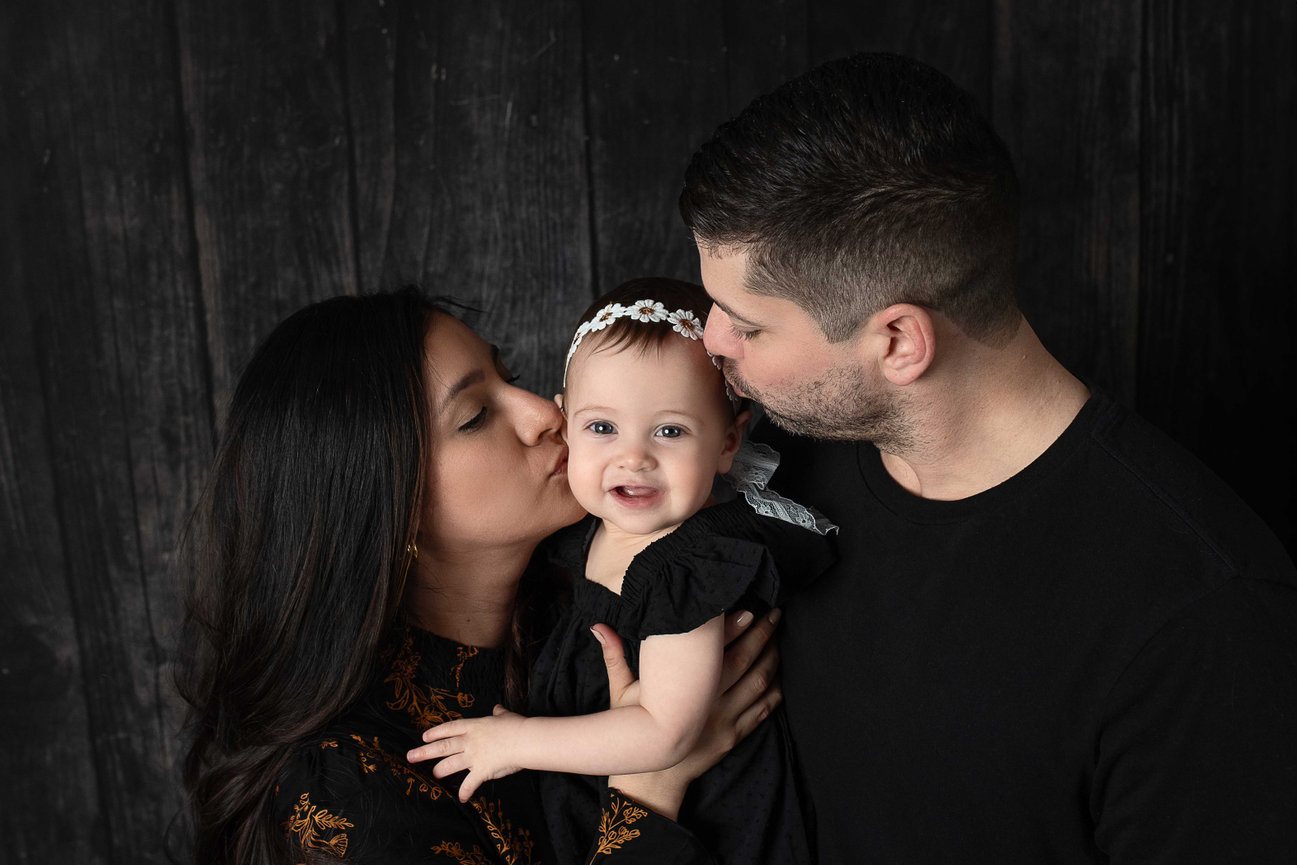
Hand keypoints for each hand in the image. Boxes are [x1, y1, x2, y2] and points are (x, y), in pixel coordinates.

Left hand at [406, 705, 526, 801]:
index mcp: (474, 726)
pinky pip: (469, 784)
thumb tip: (497, 709)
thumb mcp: (506, 716)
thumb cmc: (517, 726)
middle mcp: (469, 741)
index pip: (449, 729)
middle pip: (442, 747)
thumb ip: (499, 713)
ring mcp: (473, 756)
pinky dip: (465, 792)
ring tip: (434, 774)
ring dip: (440, 771)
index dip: (436, 733)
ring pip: (449, 764)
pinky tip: (461, 798)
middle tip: (410, 756)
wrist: (524, 740)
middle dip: (424, 752)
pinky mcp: (481, 771)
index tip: (424, 737)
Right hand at [592, 608, 781, 817]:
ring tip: (777, 636)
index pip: (714, 651)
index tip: (747, 609)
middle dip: (761, 635)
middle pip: (743, 662)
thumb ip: (614, 657)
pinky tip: (778, 675)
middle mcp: (709, 703)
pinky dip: (773, 692)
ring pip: (758, 685)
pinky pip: (761, 711)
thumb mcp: (621, 693)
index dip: (732, 629)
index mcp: (686, 689)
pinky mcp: (733, 737)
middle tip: (773, 614)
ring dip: (771, 659)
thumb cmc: (634, 730)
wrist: (650, 779)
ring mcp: (724, 721)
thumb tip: (598, 626)